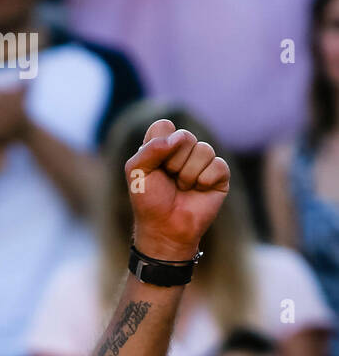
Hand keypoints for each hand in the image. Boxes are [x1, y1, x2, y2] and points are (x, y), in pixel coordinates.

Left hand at [126, 119, 229, 262]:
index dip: (158, 145)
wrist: (165, 230)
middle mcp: (183, 150)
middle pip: (185, 136)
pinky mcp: (219, 174)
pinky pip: (217, 165)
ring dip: (188, 174)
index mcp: (162, 146)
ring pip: (203, 149)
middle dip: (173, 162)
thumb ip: (150, 149)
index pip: (164, 126)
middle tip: (169, 180)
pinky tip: (198, 191)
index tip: (153, 167)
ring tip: (182, 188)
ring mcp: (203, 161)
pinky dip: (203, 181)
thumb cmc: (149, 202)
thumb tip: (178, 138)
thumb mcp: (136, 173)